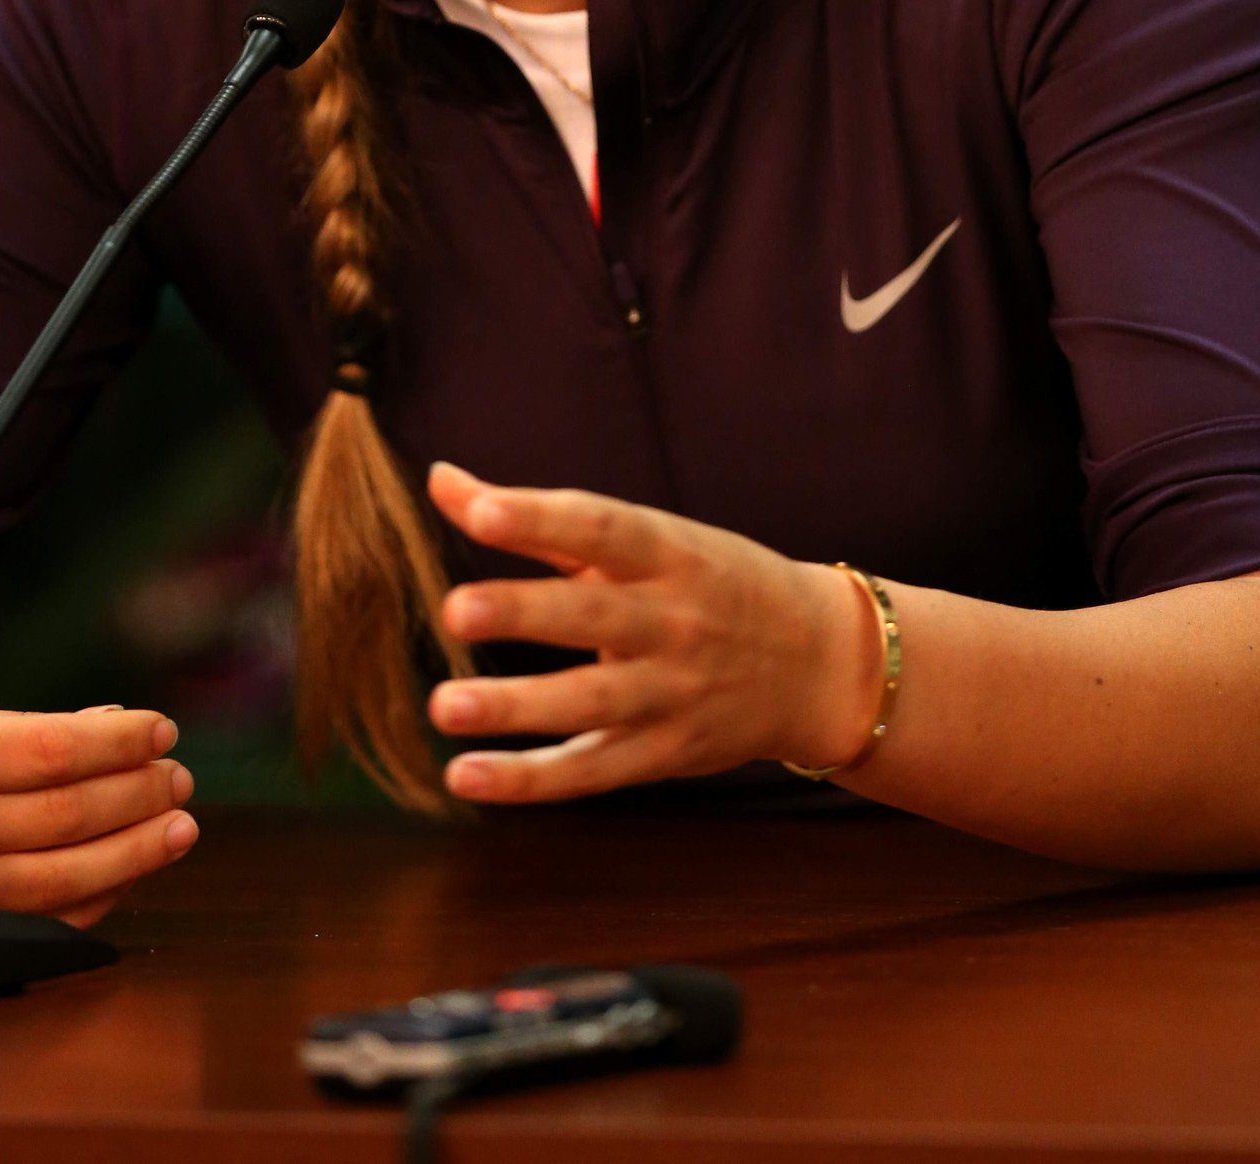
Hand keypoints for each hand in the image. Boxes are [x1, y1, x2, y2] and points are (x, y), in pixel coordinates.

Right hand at [0, 705, 197, 926]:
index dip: (113, 743)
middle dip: (133, 796)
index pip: (42, 751)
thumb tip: (110, 722)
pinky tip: (127, 876)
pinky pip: (29, 926)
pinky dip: (90, 903)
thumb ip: (26, 732)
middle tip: (178, 778)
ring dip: (128, 853)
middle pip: (55, 817)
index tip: (161, 730)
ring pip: (48, 880)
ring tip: (177, 827)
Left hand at [424, 461, 878, 802]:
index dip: (542, 518)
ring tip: (444, 706)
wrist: (819, 661)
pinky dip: (530, 779)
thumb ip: (539, 518)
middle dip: (525, 613)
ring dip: (516, 708)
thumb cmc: (710, 583)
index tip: (481, 512)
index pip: (602, 528)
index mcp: (670, 552)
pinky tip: (467, 775)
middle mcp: (674, 621)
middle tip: (454, 609)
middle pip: (594, 616)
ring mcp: (673, 692)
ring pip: (589, 703)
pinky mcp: (665, 753)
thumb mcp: (647, 538)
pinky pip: (593, 770)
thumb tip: (440, 481)